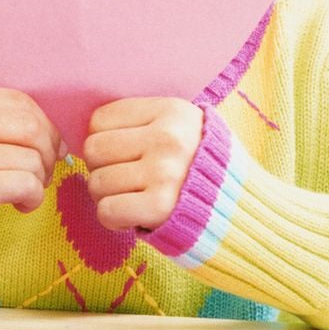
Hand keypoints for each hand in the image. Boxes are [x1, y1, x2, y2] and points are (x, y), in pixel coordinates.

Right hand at [0, 86, 64, 263]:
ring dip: (40, 180)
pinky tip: (20, 206)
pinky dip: (33, 197)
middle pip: (29, 126)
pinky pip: (25, 184)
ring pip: (31, 158)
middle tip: (42, 174)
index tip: (48, 147)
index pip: (17, 100)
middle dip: (48, 152)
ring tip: (25, 193)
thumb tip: (51, 128)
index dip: (43, 124)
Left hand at [81, 97, 204, 232]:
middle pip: (93, 149)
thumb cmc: (198, 170)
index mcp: (171, 111)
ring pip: (96, 182)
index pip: (99, 119)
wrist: (242, 214)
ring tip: (134, 197)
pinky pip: (106, 210)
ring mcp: (165, 173)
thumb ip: (141, 122)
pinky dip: (114, 218)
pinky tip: (135, 215)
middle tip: (126, 179)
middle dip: (102, 168)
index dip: (105, 140)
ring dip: (108, 196)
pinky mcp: (161, 207)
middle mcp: (168, 138)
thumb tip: (85, 130)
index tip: (125, 154)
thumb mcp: (180, 129)